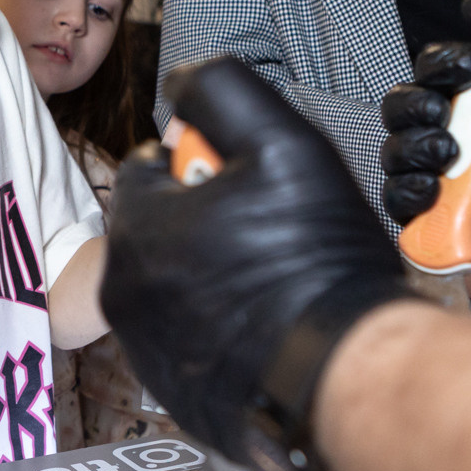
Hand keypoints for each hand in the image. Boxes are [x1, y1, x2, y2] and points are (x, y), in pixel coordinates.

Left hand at [102, 58, 413, 463]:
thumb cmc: (316, 261)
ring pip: (172, 284)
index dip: (201, 162)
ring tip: (272, 277)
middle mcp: (123, 293)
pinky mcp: (174, 391)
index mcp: (136, 227)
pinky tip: (267, 323)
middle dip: (204, 218)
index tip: (246, 177)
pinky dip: (217, 326)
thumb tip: (183, 79)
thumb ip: (222, 92)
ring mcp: (145, 349)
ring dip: (209, 271)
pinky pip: (189, 338)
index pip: (147, 168)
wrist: (347, 375)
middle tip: (269, 227)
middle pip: (158, 228)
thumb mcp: (281, 141)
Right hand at [380, 0, 470, 299]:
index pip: (432, 70)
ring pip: (397, 157)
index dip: (439, 65)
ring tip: (448, 150)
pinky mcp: (465, 217)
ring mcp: (468, 176)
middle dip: (410, 105)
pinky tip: (433, 186)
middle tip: (443, 111)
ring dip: (406, 148)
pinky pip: (406, 208)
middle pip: (403, 112)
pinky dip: (404, 197)